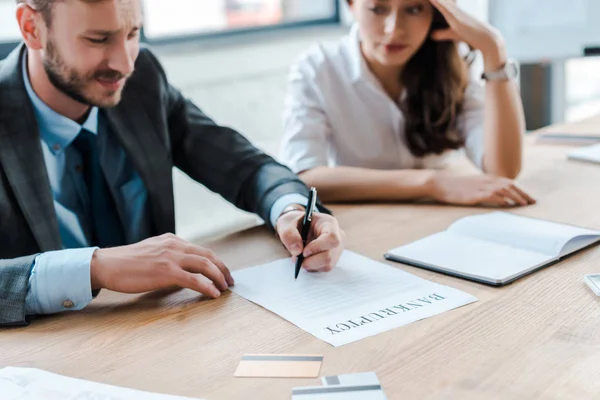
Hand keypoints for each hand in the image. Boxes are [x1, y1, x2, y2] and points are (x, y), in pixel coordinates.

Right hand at [90, 233, 234, 297]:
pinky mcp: (166, 271)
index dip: (216, 262)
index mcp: (172, 240)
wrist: (107, 264)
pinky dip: (207, 287)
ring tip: (225, 288)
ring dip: (219, 277)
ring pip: (205, 265)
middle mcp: (174, 245)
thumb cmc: (125, 262)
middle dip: (223, 269)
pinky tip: (214, 294)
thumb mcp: (152, 251)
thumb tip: (182, 270)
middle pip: (208, 255)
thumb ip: (168, 255)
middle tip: (230, 281)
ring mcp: (171, 257)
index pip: (201, 250)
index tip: (223, 272)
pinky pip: (194, 279)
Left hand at [276, 211, 344, 272]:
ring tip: (299, 257)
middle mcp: (337, 237)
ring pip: (327, 265)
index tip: (303, 252)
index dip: (318, 247)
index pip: (332, 238)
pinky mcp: (333, 259)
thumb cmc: (294, 223)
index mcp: (329, 223)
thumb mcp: (286, 223)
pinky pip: (323, 268)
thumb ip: (288, 234)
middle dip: (310, 260)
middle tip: (296, 258)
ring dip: (310, 264)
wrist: (298, 228)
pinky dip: (312, 267)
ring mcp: (336, 250)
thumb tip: (297, 251)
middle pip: (329, 256)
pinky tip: (306, 259)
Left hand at [429, 0, 505, 68]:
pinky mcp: (456, 17)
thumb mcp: (452, 33)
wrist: (485, 37)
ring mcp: (455, 12)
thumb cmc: (470, 35)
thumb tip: (431, 35)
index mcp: (452, 11)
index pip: (439, 2)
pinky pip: (445, 7)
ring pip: (441, 1)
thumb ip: (442, 33)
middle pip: (440, 0)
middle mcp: (453, 9)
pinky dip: (438, 3)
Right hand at [429, 172, 535, 206]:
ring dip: (515, 197)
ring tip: (524, 204)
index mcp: (486, 178)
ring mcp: (481, 187)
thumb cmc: (455, 186)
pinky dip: (502, 199)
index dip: (520, 190)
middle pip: (510, 185)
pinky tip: (508, 204)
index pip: (509, 182)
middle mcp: (486, 181)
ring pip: (503, 190)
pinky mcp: (474, 194)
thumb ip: (484, 187)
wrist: (441, 183)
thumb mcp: (472, 184)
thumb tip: (495, 196)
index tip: (529, 198)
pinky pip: (492, 196)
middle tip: (533, 202)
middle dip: (523, 194)